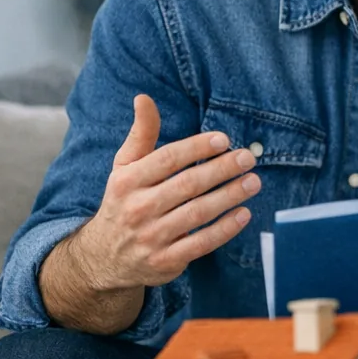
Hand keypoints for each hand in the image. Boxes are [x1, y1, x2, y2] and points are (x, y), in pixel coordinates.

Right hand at [71, 95, 260, 292]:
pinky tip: (244, 214)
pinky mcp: (166, 261)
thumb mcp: (124, 167)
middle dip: (222, 169)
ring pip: (198, 213)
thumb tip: (144, 98)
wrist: (104, 257)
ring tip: (253, 182)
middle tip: (248, 158)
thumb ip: (140, 134)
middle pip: (188, 185)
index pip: (167, 159)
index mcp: (127, 181)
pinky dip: (225, 229)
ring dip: (230, 196)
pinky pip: (201, 243)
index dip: (197, 148)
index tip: (223, 140)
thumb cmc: (124, 202)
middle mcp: (138, 208)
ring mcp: (152, 237)